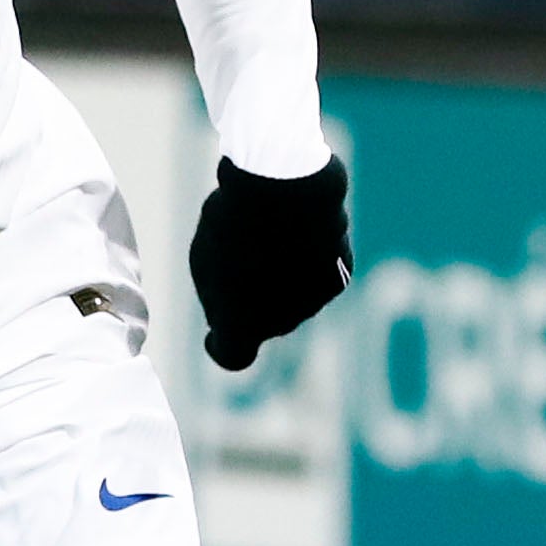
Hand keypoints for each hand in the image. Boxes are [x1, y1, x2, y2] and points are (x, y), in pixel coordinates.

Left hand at [189, 157, 350, 371]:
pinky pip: (317, 275)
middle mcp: (281, 325)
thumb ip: (216, 291)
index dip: (220, 346)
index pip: (232, 355)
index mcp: (241, 325)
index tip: (213, 336)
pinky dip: (308, 257)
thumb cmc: (234, 222)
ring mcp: (313, 303)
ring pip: (293, 296)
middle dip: (251, 298)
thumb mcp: (205, 255)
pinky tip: (300, 225)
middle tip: (238, 256)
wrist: (288, 190)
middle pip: (263, 319)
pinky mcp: (339, 279)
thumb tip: (232, 307)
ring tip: (270, 230)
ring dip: (281, 274)